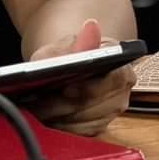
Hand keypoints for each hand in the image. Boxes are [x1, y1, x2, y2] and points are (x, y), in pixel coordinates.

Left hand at [26, 19, 134, 135]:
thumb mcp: (65, 44)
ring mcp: (112, 111)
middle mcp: (122, 92)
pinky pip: (81, 133)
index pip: (115, 80)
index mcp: (122, 66)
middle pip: (96, 105)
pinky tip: (45, 119)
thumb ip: (78, 42)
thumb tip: (92, 26)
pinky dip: (61, 127)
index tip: (65, 88)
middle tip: (38, 103)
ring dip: (60, 118)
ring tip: (36, 110)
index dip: (90, 86)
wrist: (69, 64)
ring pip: (87, 122)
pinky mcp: (100, 126)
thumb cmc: (68, 53)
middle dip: (65, 105)